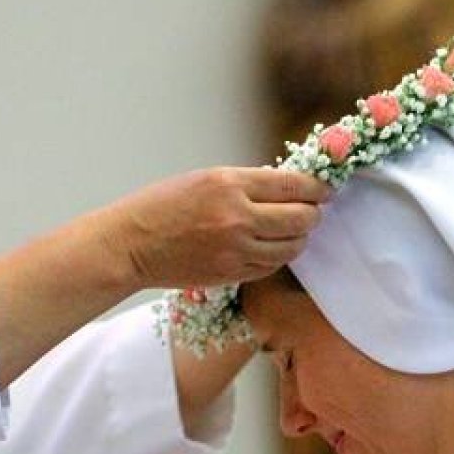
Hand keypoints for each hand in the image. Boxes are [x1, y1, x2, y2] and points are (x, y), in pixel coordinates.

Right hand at [100, 167, 327, 288]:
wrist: (130, 245)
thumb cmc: (161, 207)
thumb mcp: (203, 179)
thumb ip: (245, 183)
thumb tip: (286, 188)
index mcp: (230, 184)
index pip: (294, 185)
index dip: (317, 188)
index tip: (324, 190)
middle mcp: (237, 216)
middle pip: (302, 218)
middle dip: (313, 214)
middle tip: (312, 211)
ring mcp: (235, 249)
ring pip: (291, 247)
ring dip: (298, 239)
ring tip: (291, 232)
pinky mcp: (230, 273)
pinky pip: (270, 266)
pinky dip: (276, 256)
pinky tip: (268, 248)